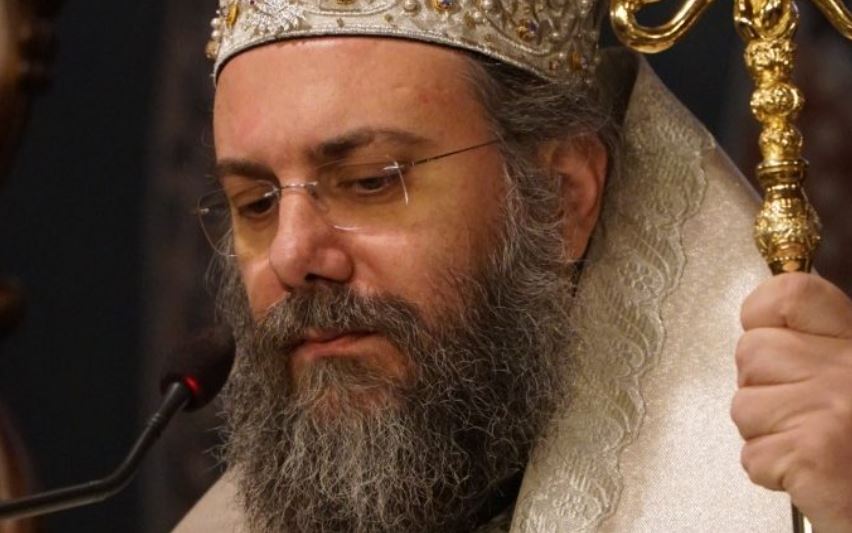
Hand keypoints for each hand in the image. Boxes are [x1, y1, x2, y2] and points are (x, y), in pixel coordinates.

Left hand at [732, 272, 851, 532]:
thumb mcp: (851, 373)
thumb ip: (821, 347)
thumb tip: (766, 331)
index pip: (788, 295)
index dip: (763, 316)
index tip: (774, 339)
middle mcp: (844, 368)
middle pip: (750, 353)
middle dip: (761, 387)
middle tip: (800, 412)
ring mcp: (826, 409)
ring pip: (743, 406)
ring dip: (767, 433)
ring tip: (809, 445)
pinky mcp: (811, 455)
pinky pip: (753, 456)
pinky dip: (774, 473)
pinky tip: (810, 474)